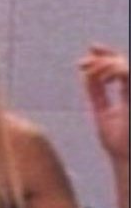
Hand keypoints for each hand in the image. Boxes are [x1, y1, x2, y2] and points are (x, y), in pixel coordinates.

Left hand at [79, 44, 129, 161]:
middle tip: (81, 63)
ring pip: (126, 65)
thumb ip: (96, 91)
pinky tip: (101, 78)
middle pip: (124, 61)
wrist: (125, 157)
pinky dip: (114, 70)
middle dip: (103, 57)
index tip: (90, 50)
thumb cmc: (116, 139)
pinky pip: (128, 74)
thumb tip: (86, 73)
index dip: (108, 54)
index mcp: (130, 92)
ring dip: (105, 64)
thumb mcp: (102, 110)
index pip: (121, 66)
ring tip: (89, 73)